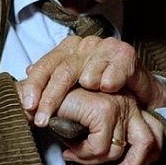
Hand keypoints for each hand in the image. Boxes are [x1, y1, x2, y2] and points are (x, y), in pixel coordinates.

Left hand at [20, 36, 165, 126]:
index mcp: (69, 47)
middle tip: (42, 119)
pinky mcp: (124, 55)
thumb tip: (27, 71)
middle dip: (50, 98)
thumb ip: (53, 74)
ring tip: (91, 101)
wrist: (137, 82)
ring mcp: (105, 47)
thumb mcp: (74, 78)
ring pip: (86, 76)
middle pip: (62, 72)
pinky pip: (109, 78)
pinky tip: (108, 91)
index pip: (46, 65)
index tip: (28, 105)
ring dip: (87, 90)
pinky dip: (107, 86)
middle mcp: (85, 45)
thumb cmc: (103, 81)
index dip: (35, 85)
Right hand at [46, 87, 164, 164]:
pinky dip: (83, 153)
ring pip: (117, 151)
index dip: (143, 159)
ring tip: (76, 153)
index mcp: (129, 105)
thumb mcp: (92, 130)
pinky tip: (71, 146)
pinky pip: (100, 147)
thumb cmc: (61, 113)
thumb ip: (110, 140)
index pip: (154, 134)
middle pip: (147, 143)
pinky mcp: (104, 109)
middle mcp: (128, 102)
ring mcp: (118, 104)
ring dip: (93, 160)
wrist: (36, 99)